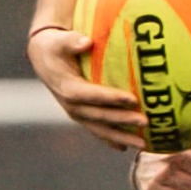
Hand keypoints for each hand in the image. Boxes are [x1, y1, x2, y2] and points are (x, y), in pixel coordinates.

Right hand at [29, 26, 145, 150]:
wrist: (44, 60)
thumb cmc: (56, 47)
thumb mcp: (59, 41)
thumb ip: (71, 41)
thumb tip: (86, 42)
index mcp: (67, 88)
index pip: (91, 95)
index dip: (111, 98)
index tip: (132, 99)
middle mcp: (71, 105)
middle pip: (100, 116)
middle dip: (123, 120)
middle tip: (146, 121)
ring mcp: (77, 114)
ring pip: (101, 129)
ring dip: (121, 137)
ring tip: (143, 144)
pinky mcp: (82, 117)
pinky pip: (98, 131)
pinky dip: (111, 140)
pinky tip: (126, 148)